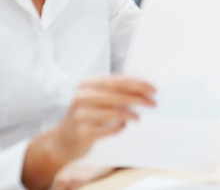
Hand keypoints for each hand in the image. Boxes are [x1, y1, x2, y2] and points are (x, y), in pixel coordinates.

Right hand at [22, 75, 154, 189]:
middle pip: (119, 95)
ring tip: (138, 118)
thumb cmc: (85, 116)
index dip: (139, 84)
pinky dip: (120, 127)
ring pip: (116, 112)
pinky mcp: (83, 132)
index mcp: (87, 84)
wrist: (62, 141)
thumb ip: (114, 91)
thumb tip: (144, 88)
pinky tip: (123, 127)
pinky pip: (110, 129)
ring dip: (132, 114)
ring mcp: (81, 114)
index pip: (118, 81)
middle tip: (153, 103)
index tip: (154, 89)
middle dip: (140, 98)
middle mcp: (82, 96)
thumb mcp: (95, 98)